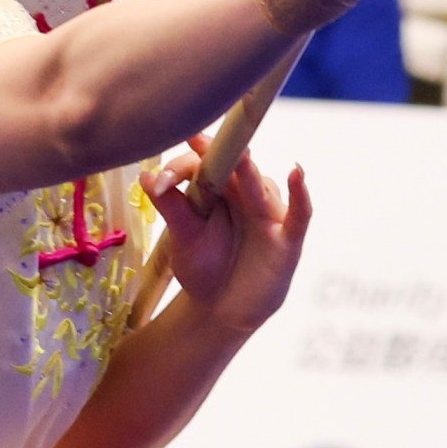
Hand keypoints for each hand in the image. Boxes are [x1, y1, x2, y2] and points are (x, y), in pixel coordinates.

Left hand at [150, 138, 313, 334]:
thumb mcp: (184, 237)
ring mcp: (268, 214)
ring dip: (249, 171)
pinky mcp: (287, 238)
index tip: (163, 176)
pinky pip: (300, 212)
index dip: (185, 166)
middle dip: (221, 151)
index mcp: (219, 189)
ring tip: (241, 155)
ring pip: (261, 186)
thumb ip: (171, 207)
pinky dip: (300, 193)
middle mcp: (246, 195)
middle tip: (202, 137)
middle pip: (236, 167)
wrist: (220, 310)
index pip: (206, 166)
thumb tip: (146, 177)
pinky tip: (296, 172)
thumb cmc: (204, 267)